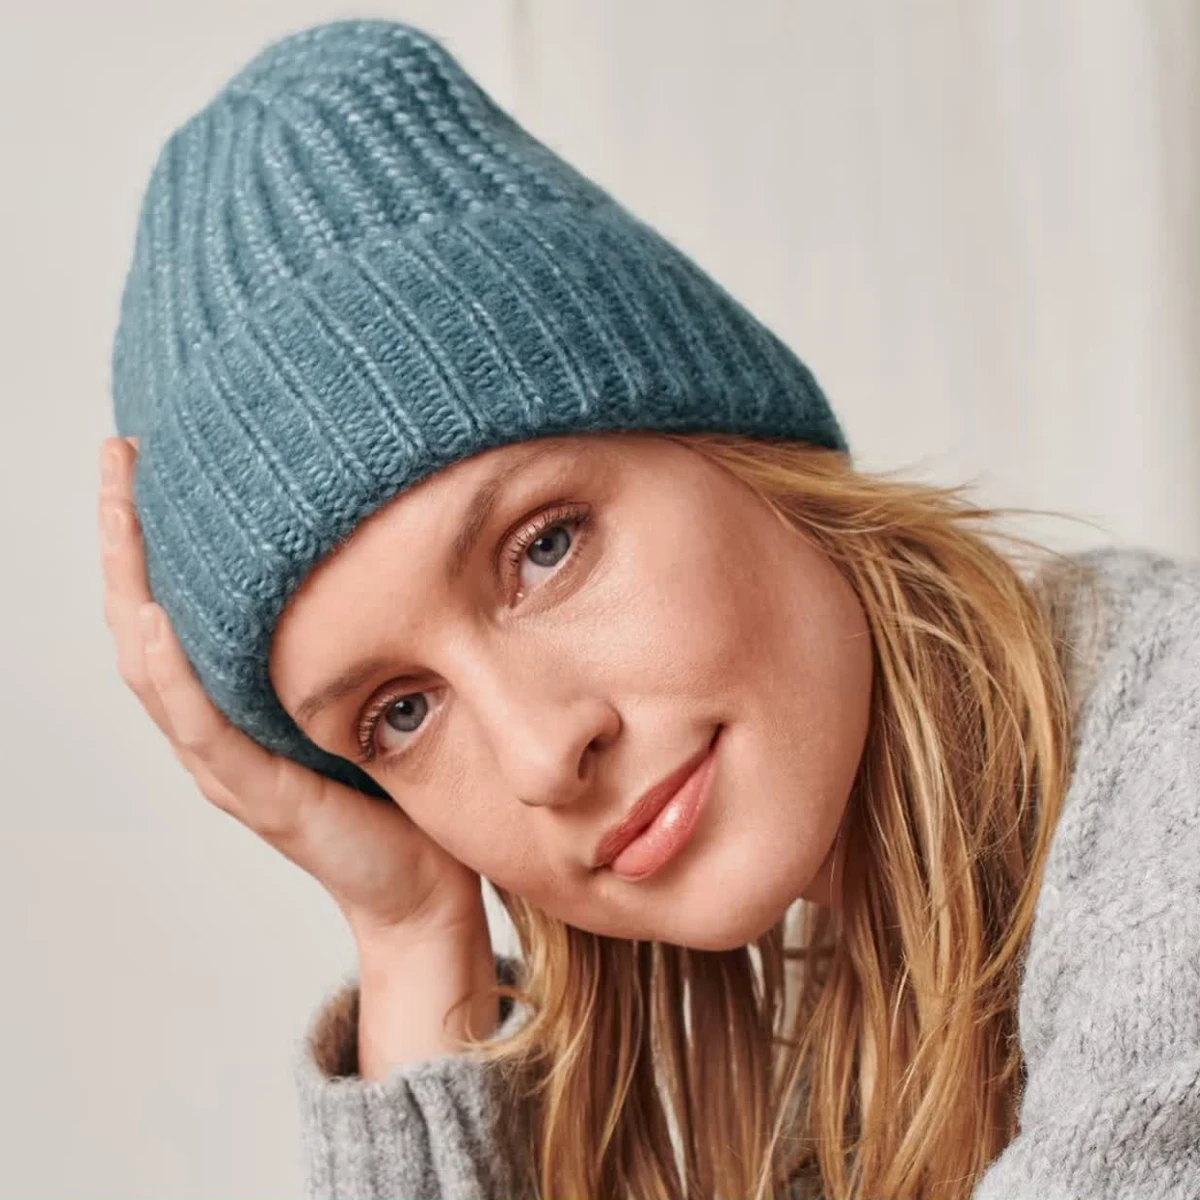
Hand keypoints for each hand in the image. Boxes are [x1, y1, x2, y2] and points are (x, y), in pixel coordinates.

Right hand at [97, 436, 488, 954]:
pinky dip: (174, 675)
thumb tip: (377, 548)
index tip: (148, 456)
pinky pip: (204, 730)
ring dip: (133, 585)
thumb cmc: (397, 791)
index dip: (152, 536)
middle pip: (142, 623)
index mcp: (235, 708)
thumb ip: (346, 640)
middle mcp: (216, 734)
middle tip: (119, 453)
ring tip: (124, 508)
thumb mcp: (367, 694)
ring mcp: (229, 769)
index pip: (173, 608)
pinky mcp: (261, 799)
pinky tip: (159, 620)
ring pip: (153, 670)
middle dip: (127, 538)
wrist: (422, 890)